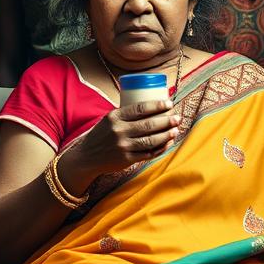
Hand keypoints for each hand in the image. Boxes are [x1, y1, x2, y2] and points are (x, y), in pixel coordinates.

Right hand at [64, 99, 180, 183]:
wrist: (87, 157)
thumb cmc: (102, 135)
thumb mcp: (109, 120)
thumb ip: (126, 114)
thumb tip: (153, 105)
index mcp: (114, 117)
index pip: (139, 109)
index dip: (157, 105)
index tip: (169, 103)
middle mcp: (118, 131)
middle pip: (148, 125)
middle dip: (166, 120)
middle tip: (177, 117)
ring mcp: (123, 146)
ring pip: (150, 140)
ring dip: (166, 135)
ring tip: (175, 130)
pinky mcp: (126, 160)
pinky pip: (147, 154)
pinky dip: (160, 148)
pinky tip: (167, 143)